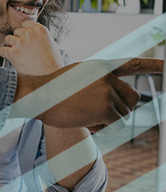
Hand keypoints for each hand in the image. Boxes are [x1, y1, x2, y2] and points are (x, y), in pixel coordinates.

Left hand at [0, 21, 63, 74]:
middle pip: (15, 31)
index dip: (24, 32)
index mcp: (40, 29)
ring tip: (19, 56)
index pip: (24, 23)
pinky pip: (2, 50)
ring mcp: (20, 43)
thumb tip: (28, 33)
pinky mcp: (12, 53)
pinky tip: (13, 60)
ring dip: (11, 46)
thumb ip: (38, 36)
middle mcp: (30, 34)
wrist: (50, 78)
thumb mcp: (50, 44)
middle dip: (18, 39)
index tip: (25, 39)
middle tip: (24, 50)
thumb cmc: (52, 64)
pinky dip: (5, 55)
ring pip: (7, 39)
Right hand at [13, 57, 163, 129]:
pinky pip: (115, 124)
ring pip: (123, 114)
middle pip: (133, 98)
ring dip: (107, 119)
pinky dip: (101, 127)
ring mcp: (107, 91)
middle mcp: (108, 76)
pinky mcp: (106, 107)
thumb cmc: (53, 91)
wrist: (38, 97)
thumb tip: (119, 101)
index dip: (155, 65)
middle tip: (98, 112)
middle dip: (121, 109)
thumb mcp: (77, 78)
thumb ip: (99, 83)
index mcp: (101, 67)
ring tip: (84, 113)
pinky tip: (84, 119)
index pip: (133, 64)